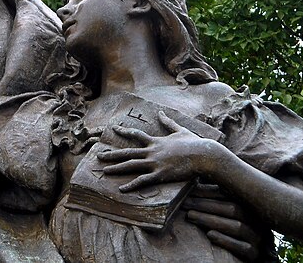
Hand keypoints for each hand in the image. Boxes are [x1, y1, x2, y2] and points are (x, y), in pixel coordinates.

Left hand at [98, 112, 220, 191]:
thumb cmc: (194, 143)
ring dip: (116, 168)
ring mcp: (155, 163)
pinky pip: (143, 181)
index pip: (136, 135)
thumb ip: (168, 122)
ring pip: (131, 166)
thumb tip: (161, 112)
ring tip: (104, 171)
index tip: (113, 129)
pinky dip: (131, 185)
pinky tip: (121, 189)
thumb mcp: (180, 130)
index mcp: (156, 141)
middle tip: (98, 156)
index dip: (124, 132)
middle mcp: (152, 151)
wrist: (204, 155)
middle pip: (127, 153)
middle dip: (112, 154)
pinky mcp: (160, 174)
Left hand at [183, 183, 268, 261]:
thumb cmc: (230, 230)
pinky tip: (209, 235)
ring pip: (236, 226)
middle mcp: (256, 220)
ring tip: (191, 216)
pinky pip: (242, 247)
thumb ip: (216, 200)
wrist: (245, 254)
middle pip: (232, 209)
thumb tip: (193, 183)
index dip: (208, 191)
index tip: (189, 190)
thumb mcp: (226, 213)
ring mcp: (257, 237)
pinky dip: (225, 240)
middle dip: (206, 205)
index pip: (230, 195)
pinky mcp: (255, 254)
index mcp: (250, 206)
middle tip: (185, 203)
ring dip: (211, 220)